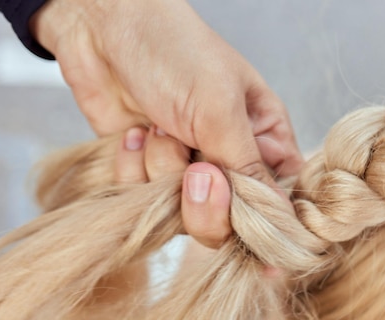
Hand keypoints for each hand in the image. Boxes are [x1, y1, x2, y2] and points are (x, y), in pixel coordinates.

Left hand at [31, 0, 302, 244]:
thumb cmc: (175, 50)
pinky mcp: (148, 174)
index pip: (280, 198)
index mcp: (264, 139)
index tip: (252, 228)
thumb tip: (279, 218)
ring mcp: (188, 171)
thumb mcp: (220, 106)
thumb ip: (247, 165)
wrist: (103, 26)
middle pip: (231, 221)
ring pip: (185, 215)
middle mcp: (229, 161)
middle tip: (196, 167)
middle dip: (206, 201)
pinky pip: (144, 200)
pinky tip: (134, 133)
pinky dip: (133, 168)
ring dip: (164, 171)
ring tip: (159, 127)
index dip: (269, 221)